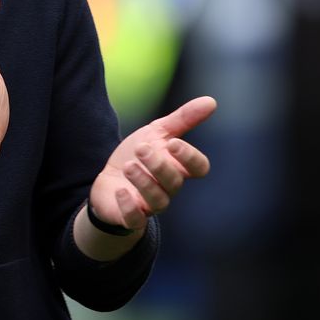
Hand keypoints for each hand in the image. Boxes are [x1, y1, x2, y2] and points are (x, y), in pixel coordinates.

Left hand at [88, 97, 214, 231]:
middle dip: (159, 165)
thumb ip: (183, 119)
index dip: (190, 157)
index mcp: (178, 167)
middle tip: (141, 148)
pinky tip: (121, 191)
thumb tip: (211, 101)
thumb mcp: (157, 132)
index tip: (173, 143)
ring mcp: (151, 204)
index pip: (199, 167)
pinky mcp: (131, 216)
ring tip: (128, 166)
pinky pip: (136, 219)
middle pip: (175, 181)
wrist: (108, 179)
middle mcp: (168, 188)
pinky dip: (129, 207)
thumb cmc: (137, 155)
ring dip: (143, 182)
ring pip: (158, 200)